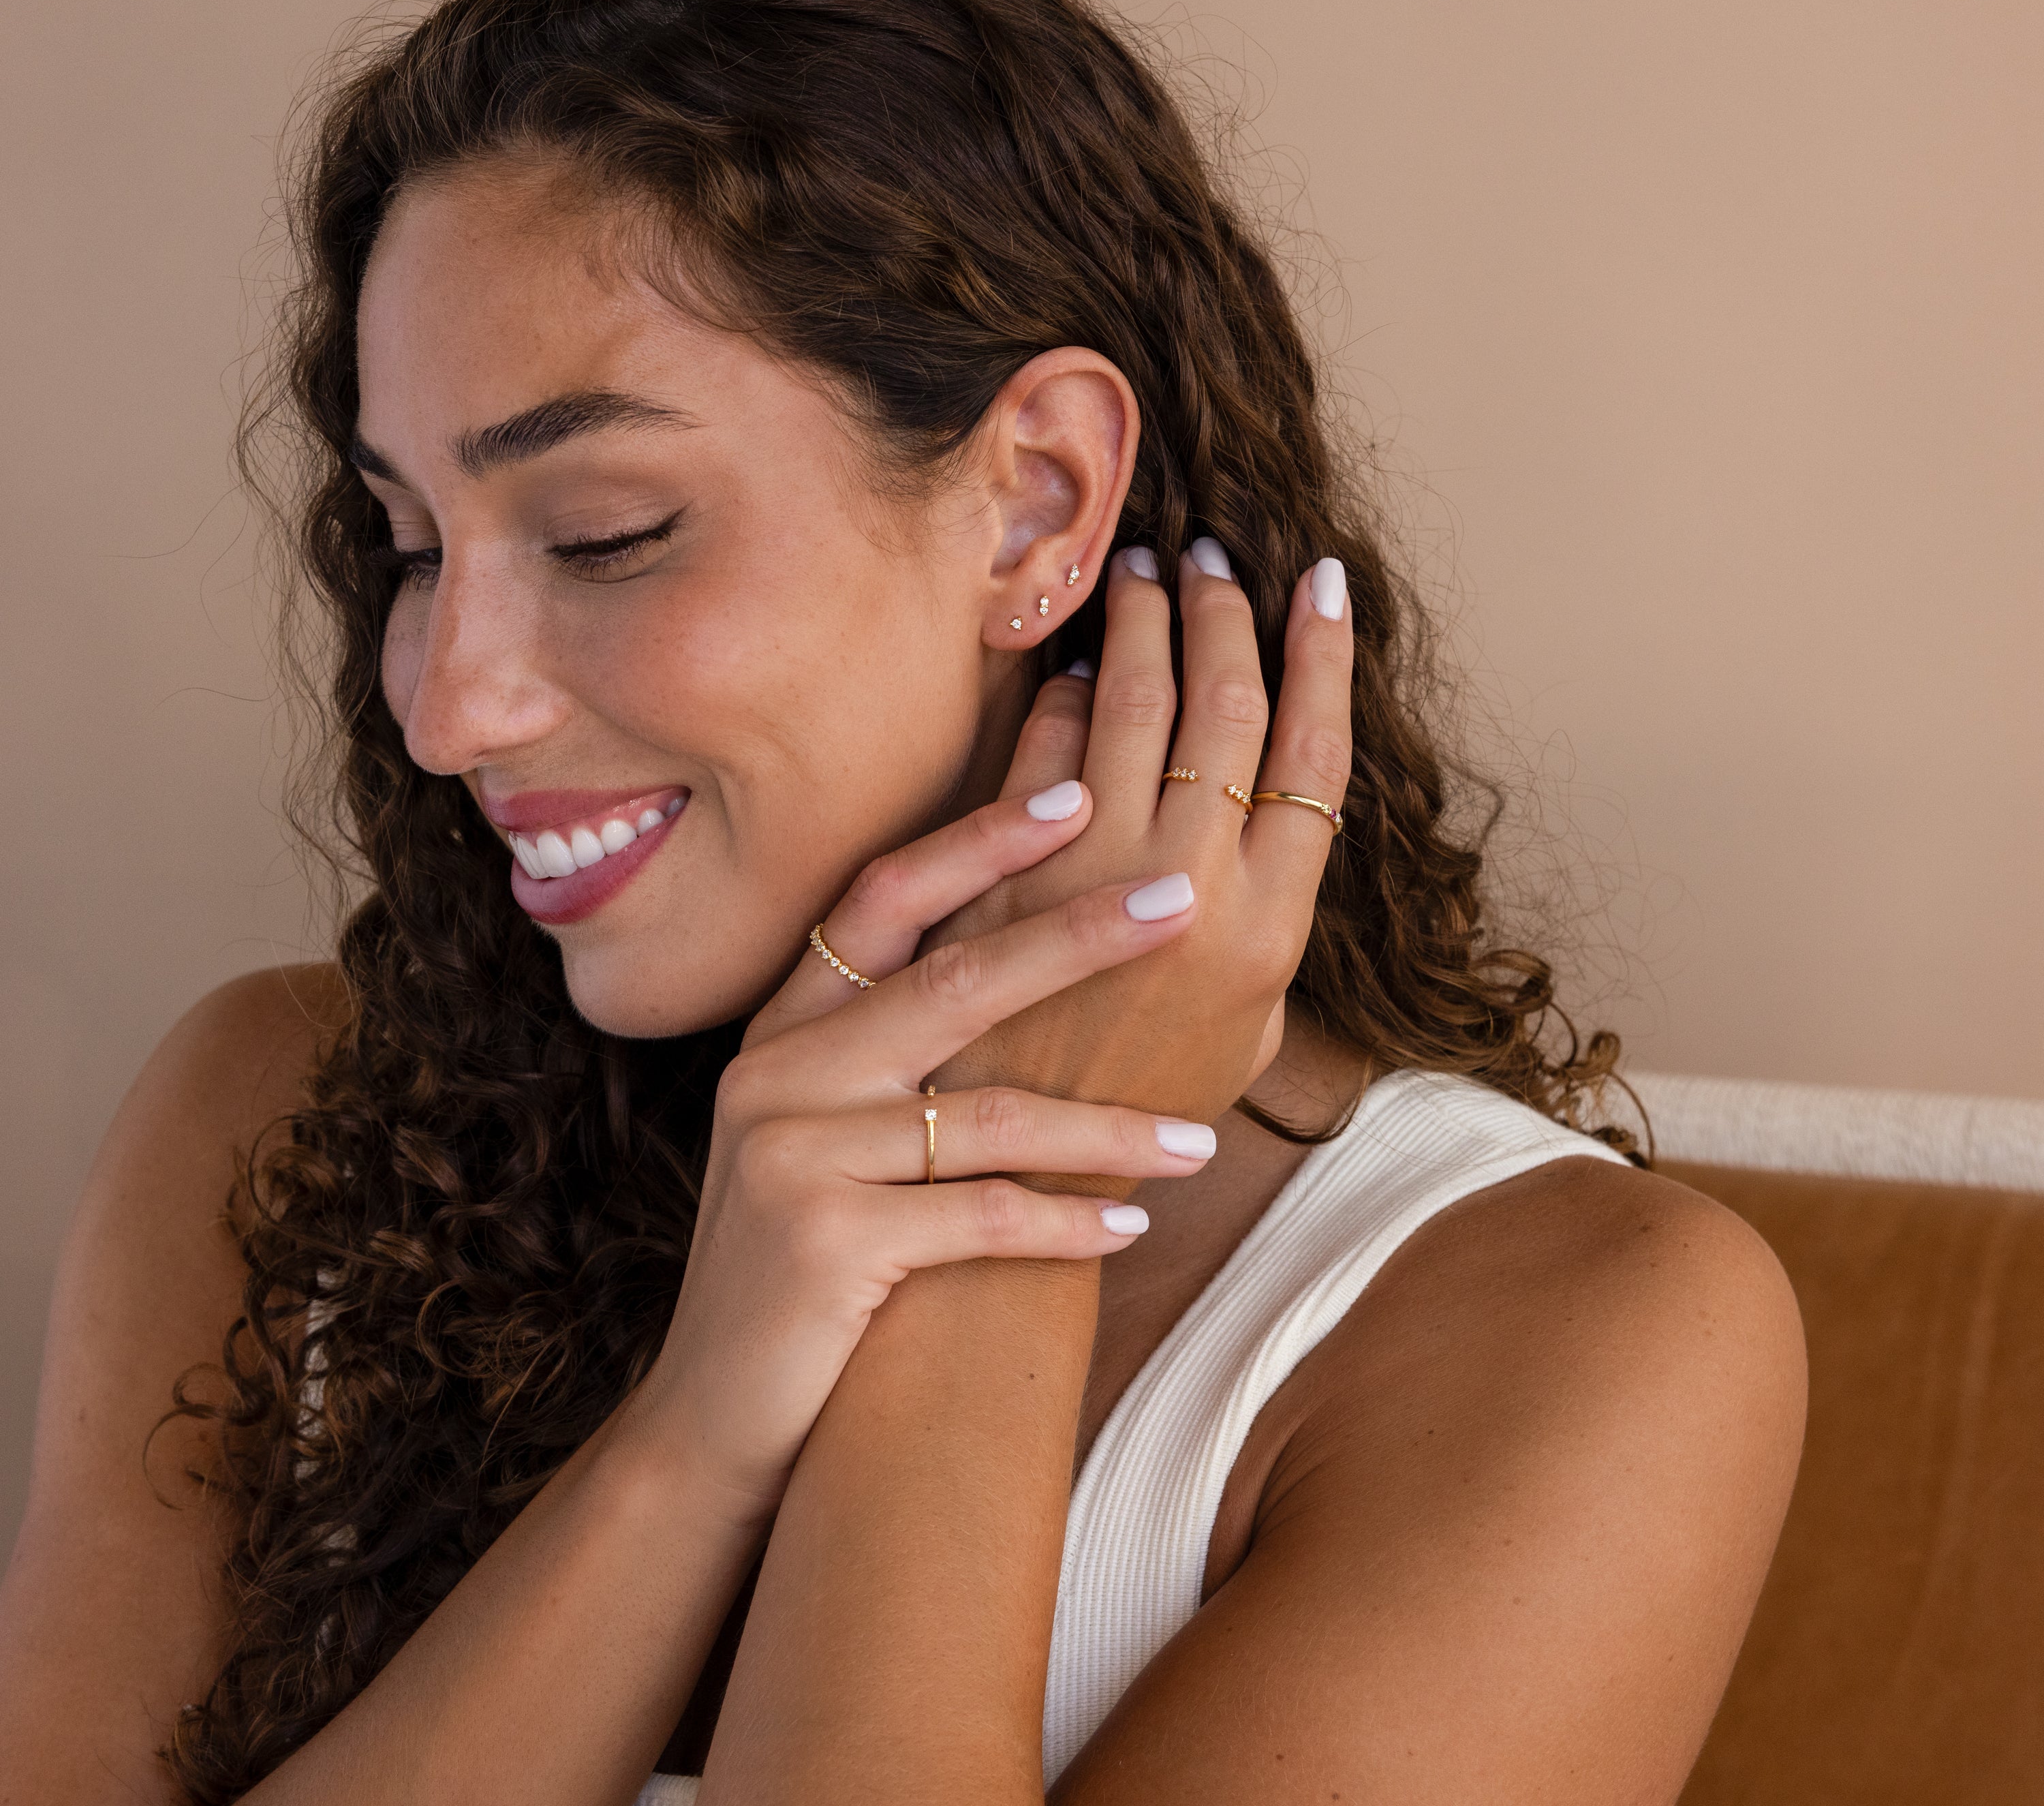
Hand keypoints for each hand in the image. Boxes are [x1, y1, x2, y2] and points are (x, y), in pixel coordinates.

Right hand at [631, 798, 1218, 1511]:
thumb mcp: (835, 1139)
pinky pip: (980, 1213)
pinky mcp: (820, 1238)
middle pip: (951, 979)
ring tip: (1200, 1138)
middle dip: (1075, 935)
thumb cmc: (810, 1268)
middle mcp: (777, 1071)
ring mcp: (789, 1151)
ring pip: (988, 1112)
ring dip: (1108, 1127)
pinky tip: (1131, 1224)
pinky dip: (1065, 1221)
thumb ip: (904, 1059)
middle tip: (1178, 902)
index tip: (1077, 796)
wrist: (717, 1421)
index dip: (979, 841)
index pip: (883, 899)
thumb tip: (1044, 972)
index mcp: (783, 1029)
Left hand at [930, 543, 1354, 1143]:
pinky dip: (1066, 696)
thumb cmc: (1147, 1104)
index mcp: (1271, 925)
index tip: (1321, 583)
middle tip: (1214, 555)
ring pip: (1139, 709)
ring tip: (1148, 569)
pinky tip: (1077, 658)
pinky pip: (1047, 753)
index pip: (1315, 755)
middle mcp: (1198, 885)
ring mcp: (1099, 875)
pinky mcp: (1013, 875)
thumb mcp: (1246, 1030)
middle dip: (1225, 615)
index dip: (1324, 656)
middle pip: (1230, 710)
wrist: (1024, 1172)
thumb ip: (1264, 922)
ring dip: (1147, 624)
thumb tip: (1263, 817)